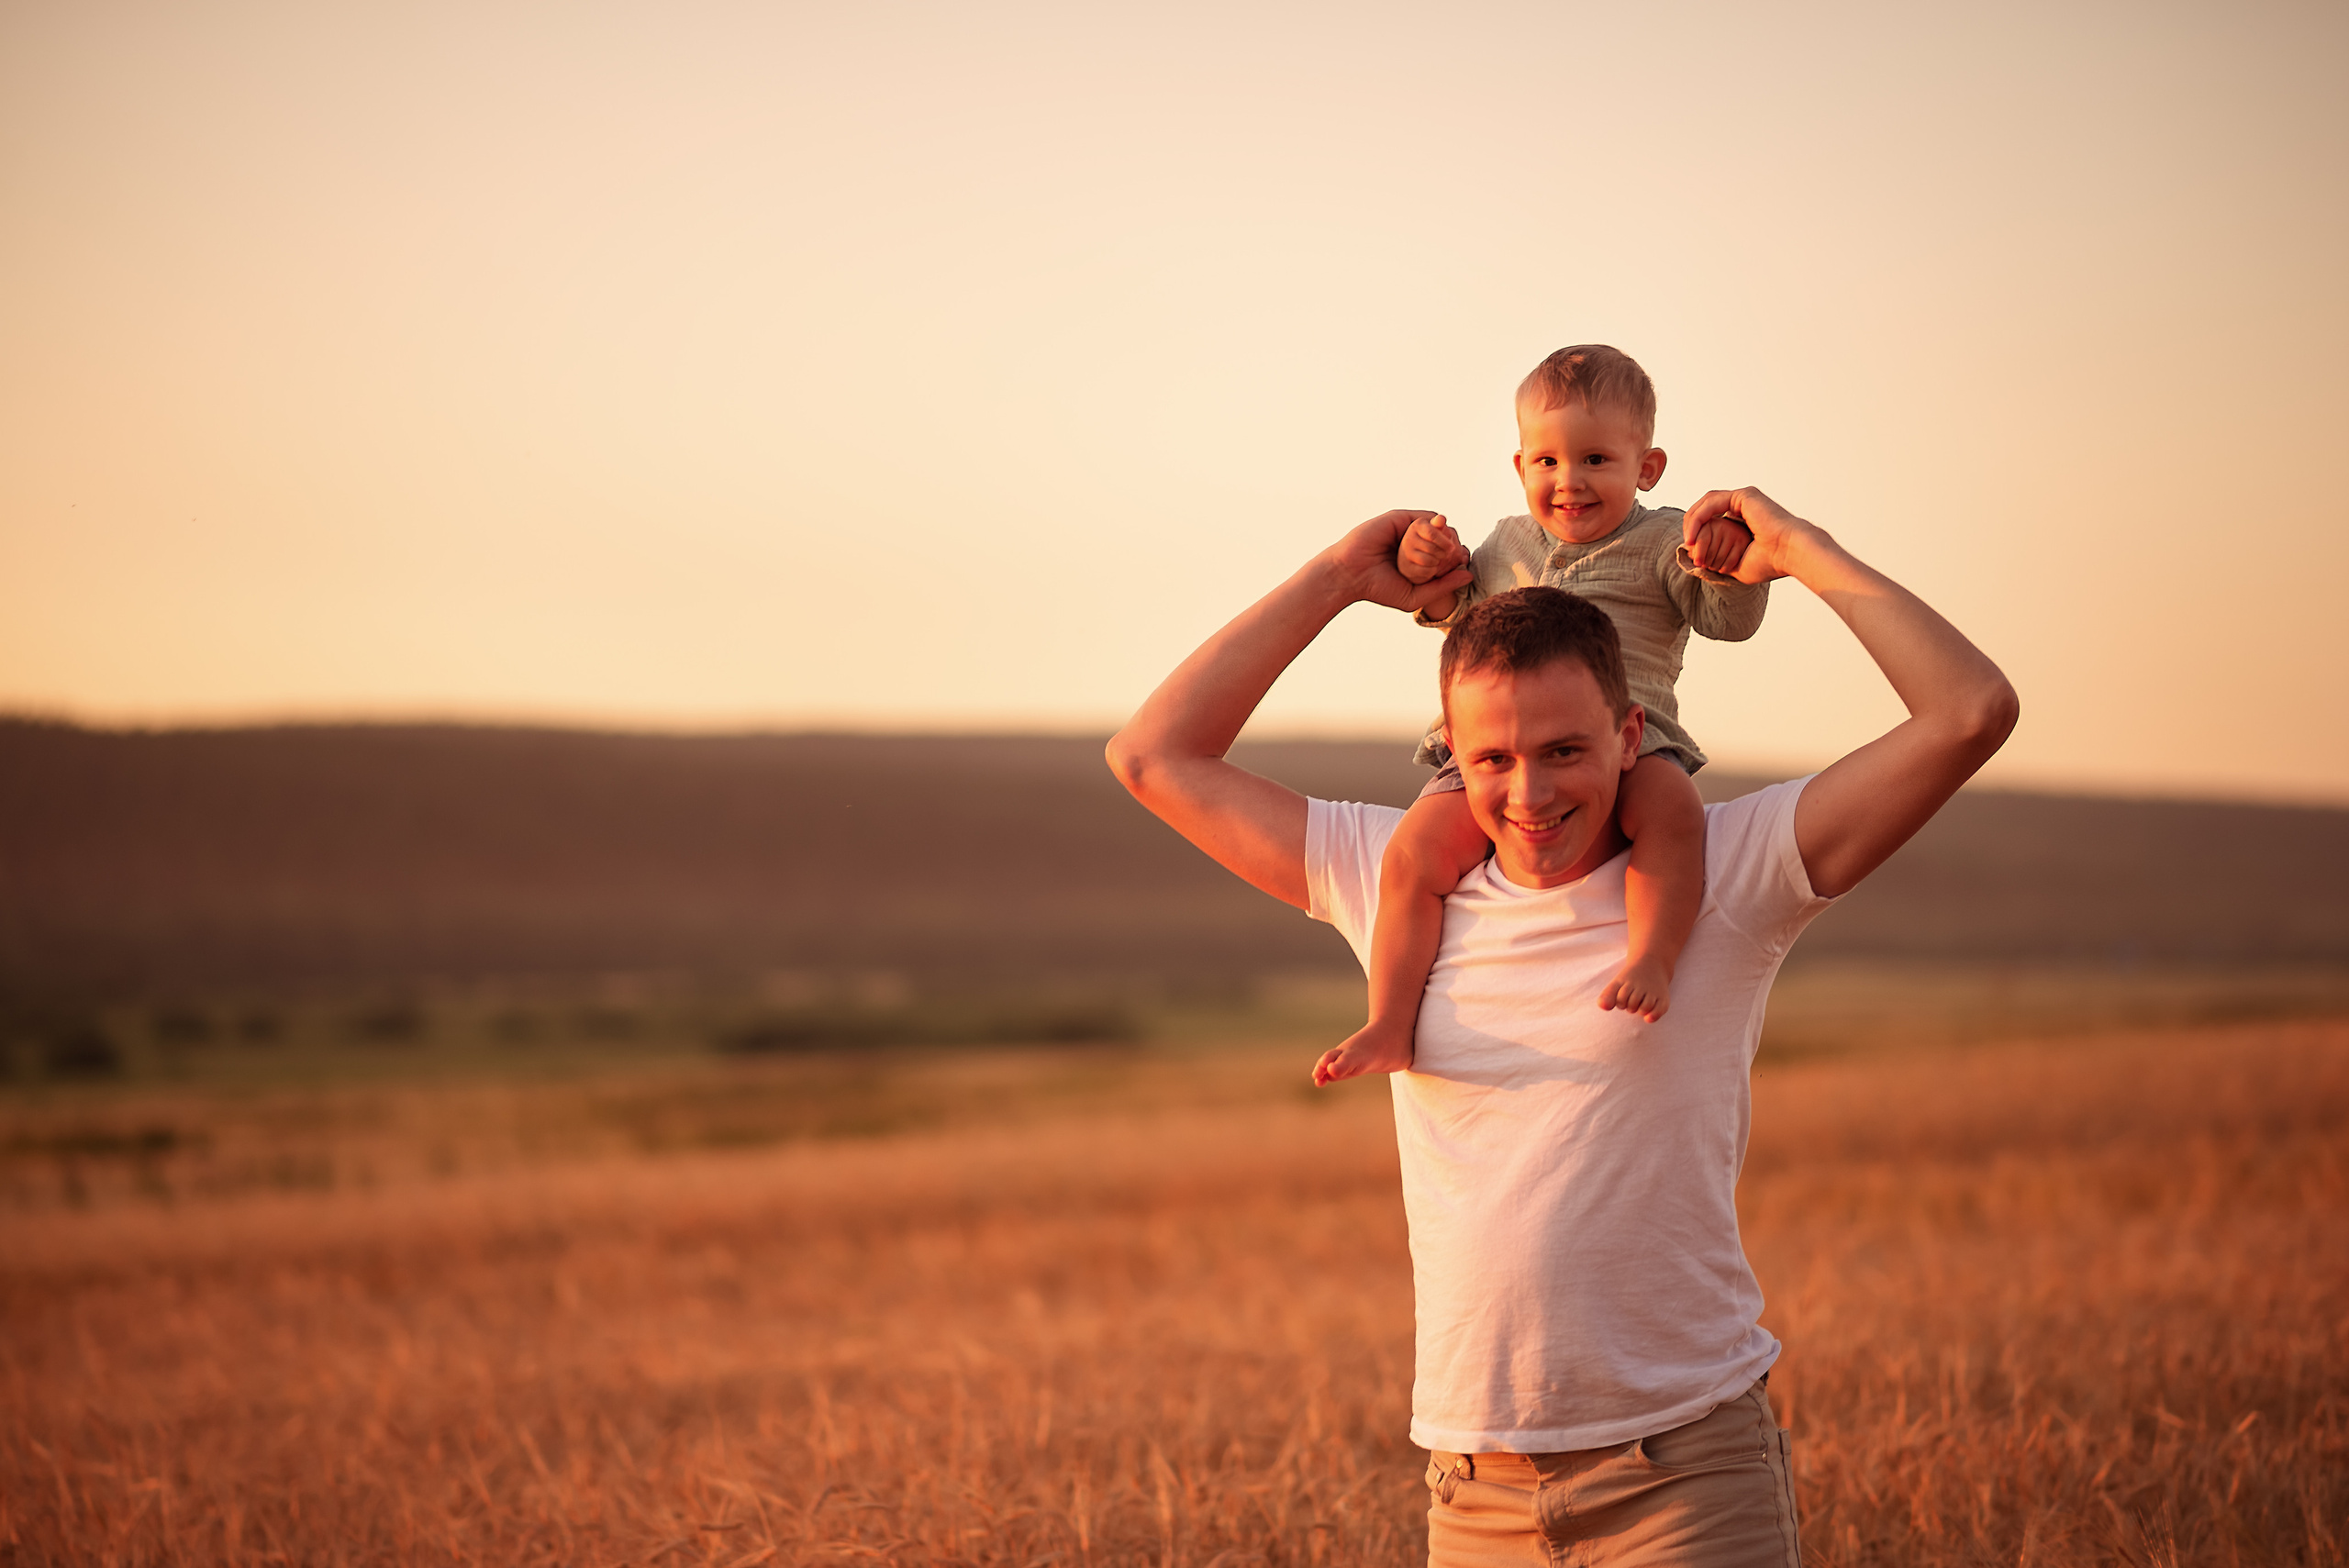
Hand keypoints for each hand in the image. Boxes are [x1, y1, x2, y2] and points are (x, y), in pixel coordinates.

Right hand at [1320, 510, 1473, 615]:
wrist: (1350, 576)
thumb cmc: (1378, 588)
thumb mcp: (1416, 595)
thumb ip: (1443, 586)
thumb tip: (1470, 574)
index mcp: (1416, 559)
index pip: (1446, 552)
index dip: (1457, 557)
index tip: (1460, 564)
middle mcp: (1412, 542)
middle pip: (1446, 537)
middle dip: (1454, 546)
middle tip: (1455, 557)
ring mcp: (1406, 529)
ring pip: (1439, 526)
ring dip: (1446, 538)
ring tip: (1444, 552)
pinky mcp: (1399, 518)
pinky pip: (1426, 518)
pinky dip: (1435, 528)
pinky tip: (1434, 542)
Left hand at [1680, 487, 1822, 585]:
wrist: (1790, 554)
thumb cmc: (1770, 563)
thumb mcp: (1736, 564)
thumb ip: (1719, 559)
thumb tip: (1698, 562)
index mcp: (1744, 519)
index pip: (1712, 519)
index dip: (1698, 534)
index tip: (1694, 554)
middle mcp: (1744, 506)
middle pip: (1706, 509)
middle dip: (1691, 526)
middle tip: (1687, 546)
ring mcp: (1744, 499)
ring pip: (1706, 503)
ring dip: (1692, 521)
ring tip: (1688, 541)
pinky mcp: (1744, 496)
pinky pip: (1712, 502)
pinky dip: (1698, 518)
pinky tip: (1693, 535)